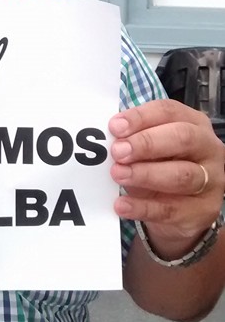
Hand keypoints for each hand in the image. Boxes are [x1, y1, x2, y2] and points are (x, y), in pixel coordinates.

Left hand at [109, 99, 224, 258]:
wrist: (184, 208)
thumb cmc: (164, 165)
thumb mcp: (152, 148)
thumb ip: (135, 140)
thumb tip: (110, 141)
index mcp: (194, 123)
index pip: (168, 111)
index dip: (140, 117)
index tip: (115, 127)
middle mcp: (208, 148)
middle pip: (182, 138)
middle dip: (146, 143)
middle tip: (118, 151)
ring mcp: (211, 180)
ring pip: (181, 175)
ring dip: (145, 174)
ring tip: (118, 174)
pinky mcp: (204, 210)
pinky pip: (172, 209)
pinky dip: (143, 207)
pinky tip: (122, 204)